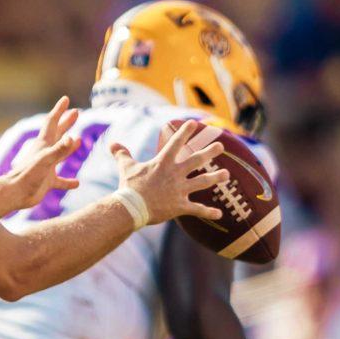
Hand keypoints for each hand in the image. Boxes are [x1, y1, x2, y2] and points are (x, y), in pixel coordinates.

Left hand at [6, 96, 80, 209]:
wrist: (15, 194)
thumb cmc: (28, 176)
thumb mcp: (46, 160)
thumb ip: (60, 150)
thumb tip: (73, 138)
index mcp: (44, 144)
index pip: (52, 122)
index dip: (59, 110)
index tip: (66, 99)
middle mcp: (45, 153)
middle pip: (58, 134)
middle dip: (66, 122)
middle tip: (76, 112)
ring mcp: (46, 167)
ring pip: (61, 154)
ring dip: (69, 147)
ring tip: (78, 140)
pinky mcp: (47, 182)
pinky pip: (60, 180)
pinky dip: (68, 181)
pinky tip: (76, 183)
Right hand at [111, 119, 228, 225]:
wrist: (131, 208)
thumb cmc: (129, 187)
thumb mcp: (126, 167)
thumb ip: (122, 154)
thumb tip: (113, 143)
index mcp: (163, 163)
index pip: (176, 143)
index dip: (185, 132)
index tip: (195, 123)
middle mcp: (175, 174)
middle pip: (196, 160)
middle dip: (210, 152)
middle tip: (220, 146)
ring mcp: (179, 190)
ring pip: (202, 182)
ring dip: (216, 178)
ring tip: (227, 175)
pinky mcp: (180, 206)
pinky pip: (197, 209)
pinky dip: (208, 213)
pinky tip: (220, 214)